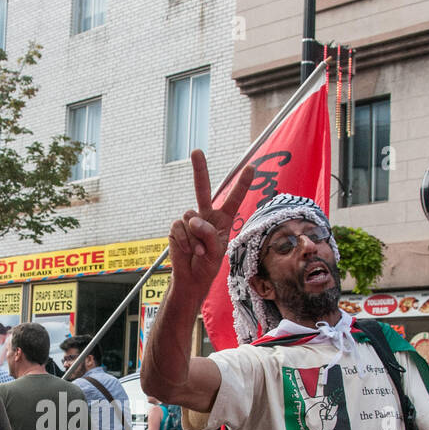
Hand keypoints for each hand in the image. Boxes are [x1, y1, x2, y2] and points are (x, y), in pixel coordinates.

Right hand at [168, 151, 254, 300]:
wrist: (191, 278)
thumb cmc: (208, 264)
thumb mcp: (216, 251)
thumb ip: (208, 234)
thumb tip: (193, 220)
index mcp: (223, 219)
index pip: (233, 199)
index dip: (242, 184)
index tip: (252, 168)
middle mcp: (206, 215)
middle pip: (203, 188)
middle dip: (199, 169)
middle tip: (196, 151)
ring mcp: (190, 221)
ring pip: (191, 218)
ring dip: (195, 238)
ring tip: (198, 252)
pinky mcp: (177, 228)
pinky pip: (179, 227)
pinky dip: (185, 241)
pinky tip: (188, 250)